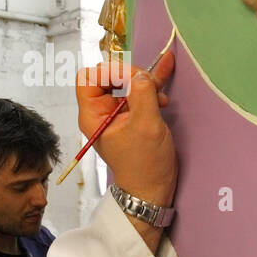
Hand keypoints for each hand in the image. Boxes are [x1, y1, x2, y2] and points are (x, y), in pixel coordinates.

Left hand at [75, 51, 176, 211]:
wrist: (153, 188)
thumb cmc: (144, 164)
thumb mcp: (145, 127)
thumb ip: (142, 96)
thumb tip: (142, 75)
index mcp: (93, 115)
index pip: (89, 78)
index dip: (111, 72)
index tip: (135, 79)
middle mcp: (101, 111)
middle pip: (108, 75)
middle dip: (131, 75)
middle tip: (151, 85)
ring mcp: (117, 112)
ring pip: (126, 81)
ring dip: (145, 81)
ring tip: (161, 96)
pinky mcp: (133, 113)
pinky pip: (139, 89)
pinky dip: (151, 80)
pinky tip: (166, 67)